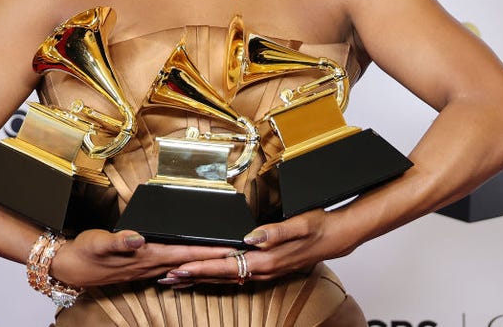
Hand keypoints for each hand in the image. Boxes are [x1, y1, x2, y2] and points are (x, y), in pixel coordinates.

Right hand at [51, 229, 234, 287]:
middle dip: (215, 258)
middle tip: (239, 254)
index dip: (207, 251)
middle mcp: (150, 265)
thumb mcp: (98, 243)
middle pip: (190, 261)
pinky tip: (192, 265)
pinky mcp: (141, 267)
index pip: (183, 252)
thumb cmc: (84, 253)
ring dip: (204, 262)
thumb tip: (137, 239)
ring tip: (225, 259)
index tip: (229, 249)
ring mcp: (146, 269)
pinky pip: (171, 268)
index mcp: (145, 256)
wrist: (69, 268)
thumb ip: (119, 241)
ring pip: (182, 266)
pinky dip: (186, 265)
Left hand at [161, 209, 342, 285]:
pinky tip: (208, 275)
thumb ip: (274, 232)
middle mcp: (262, 270)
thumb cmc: (317, 227)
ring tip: (179, 279)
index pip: (226, 265)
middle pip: (220, 276)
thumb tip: (251, 237)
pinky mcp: (266, 269)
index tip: (180, 267)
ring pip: (226, 278)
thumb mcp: (299, 224)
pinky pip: (236, 276)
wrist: (335, 238)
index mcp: (265, 259)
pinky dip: (217, 276)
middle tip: (167, 278)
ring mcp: (264, 272)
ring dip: (201, 278)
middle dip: (193, 277)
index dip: (201, 266)